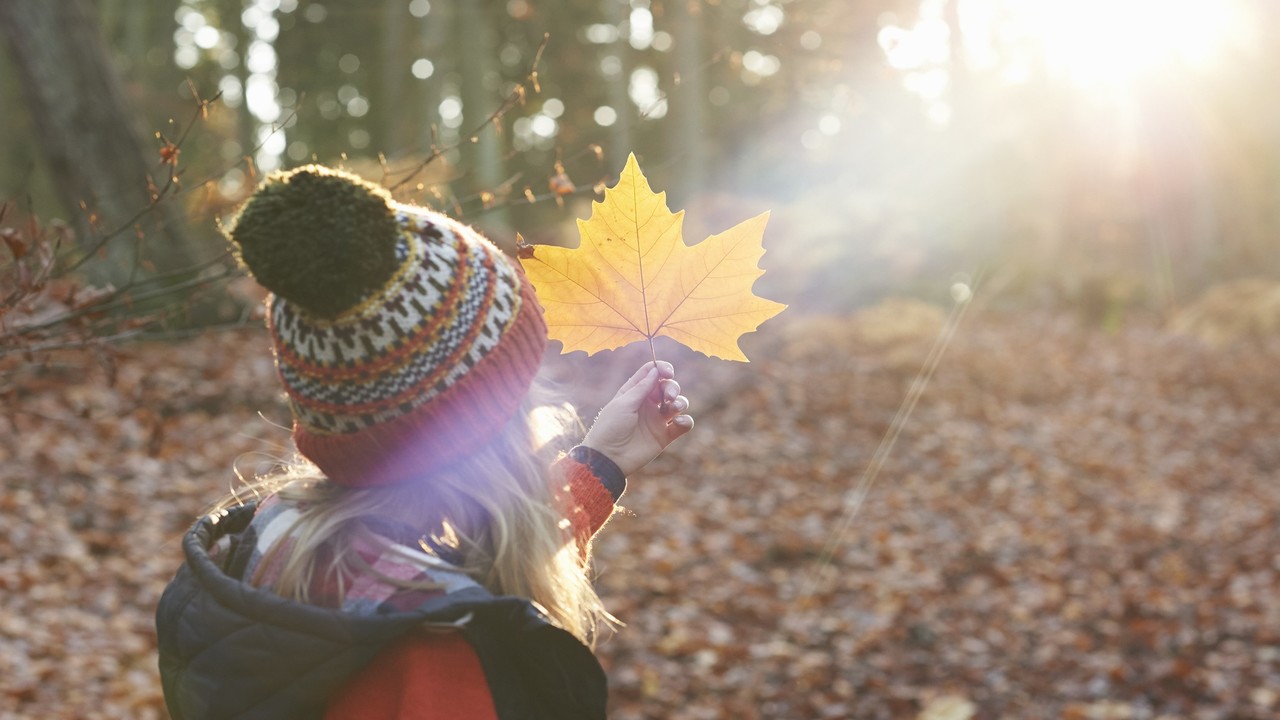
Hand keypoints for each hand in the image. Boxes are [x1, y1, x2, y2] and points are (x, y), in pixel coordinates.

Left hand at [581, 361, 692, 476]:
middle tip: (669, 397)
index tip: (668, 372)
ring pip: (678, 404)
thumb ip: (642, 388)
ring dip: (680, 402)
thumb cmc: (610, 428)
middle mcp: (647, 404)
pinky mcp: (665, 436)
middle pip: (668, 387)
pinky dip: (685, 421)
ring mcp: (657, 420)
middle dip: (672, 388)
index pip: (652, 374)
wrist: (608, 458)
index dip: (662, 369)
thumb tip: (656, 370)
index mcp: (634, 392)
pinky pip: (683, 424)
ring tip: (673, 408)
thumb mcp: (624, 404)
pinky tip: (678, 422)